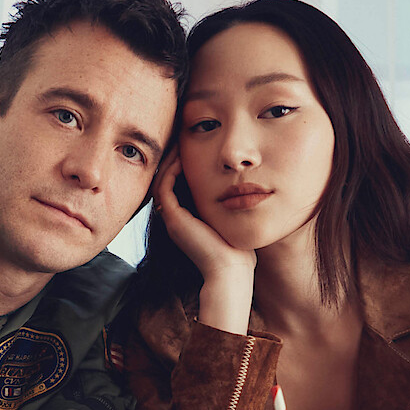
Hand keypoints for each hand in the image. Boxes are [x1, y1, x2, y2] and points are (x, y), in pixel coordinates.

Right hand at [153, 156, 254, 331]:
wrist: (231, 271)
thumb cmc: (239, 252)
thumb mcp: (234, 221)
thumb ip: (233, 206)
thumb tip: (248, 188)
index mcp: (188, 219)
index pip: (178, 185)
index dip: (182, 164)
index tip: (194, 146)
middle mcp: (176, 218)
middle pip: (166, 180)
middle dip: (173, 158)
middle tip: (181, 138)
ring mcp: (172, 219)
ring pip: (161, 181)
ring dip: (169, 161)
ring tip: (179, 142)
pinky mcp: (173, 219)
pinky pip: (164, 188)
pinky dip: (170, 171)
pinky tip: (183, 158)